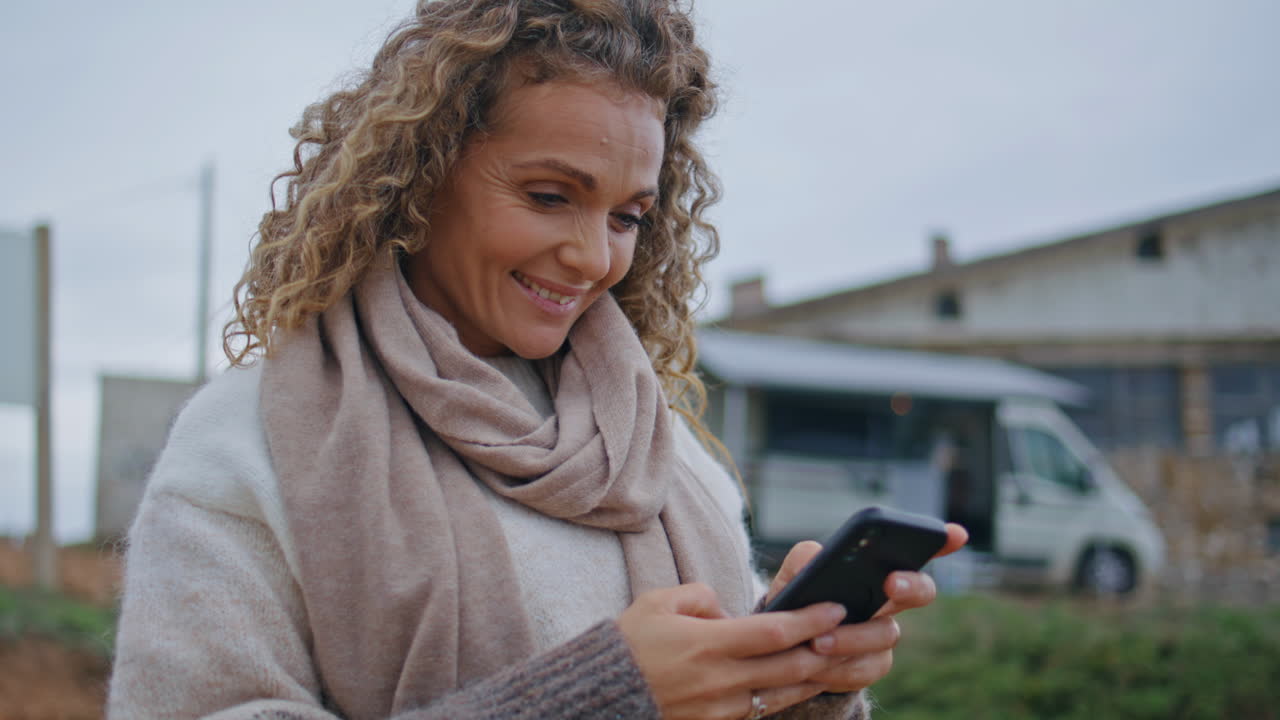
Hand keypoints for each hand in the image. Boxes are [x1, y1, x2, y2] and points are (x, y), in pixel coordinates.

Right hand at [618, 583, 850, 719]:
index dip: (810, 620)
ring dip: (815, 675)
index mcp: (708, 644)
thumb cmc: (630, 643)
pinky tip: (802, 678)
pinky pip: (764, 707)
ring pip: (785, 693)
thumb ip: (702, 597)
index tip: (836, 606)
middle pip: (791, 667)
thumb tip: (729, 611)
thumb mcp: (659, 602)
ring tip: (839, 654)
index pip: (774, 632)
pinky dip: (788, 692)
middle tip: (854, 631)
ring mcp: (723, 708)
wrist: (604, 696)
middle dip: (827, 648)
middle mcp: (721, 680)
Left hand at [762, 523, 968, 692]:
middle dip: (910, 585)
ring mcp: (884, 633)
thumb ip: (805, 559)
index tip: (955, 533)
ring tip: (818, 640)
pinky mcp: (872, 664)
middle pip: (920, 590)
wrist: (787, 647)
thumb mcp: (795, 574)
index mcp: (876, 569)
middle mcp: (890, 600)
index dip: (941, 541)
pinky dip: (839, 666)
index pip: (916, 551)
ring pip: (886, 634)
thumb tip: (817, 557)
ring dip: (853, 637)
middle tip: (889, 584)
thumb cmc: (797, 600)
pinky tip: (817, 665)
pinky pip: (867, 667)